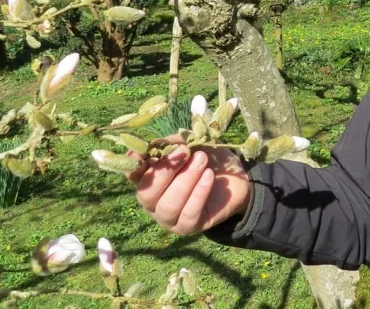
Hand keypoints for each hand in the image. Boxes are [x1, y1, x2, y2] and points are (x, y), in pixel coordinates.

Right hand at [127, 135, 250, 235]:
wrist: (236, 177)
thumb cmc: (208, 159)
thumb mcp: (192, 144)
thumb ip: (175, 143)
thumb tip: (159, 143)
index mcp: (149, 180)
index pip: (133, 176)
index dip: (133, 166)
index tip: (139, 153)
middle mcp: (153, 201)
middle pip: (146, 193)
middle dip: (165, 171)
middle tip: (185, 151)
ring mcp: (169, 217)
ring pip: (168, 205)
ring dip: (185, 180)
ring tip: (202, 160)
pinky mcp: (189, 226)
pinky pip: (189, 214)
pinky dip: (199, 193)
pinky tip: (209, 176)